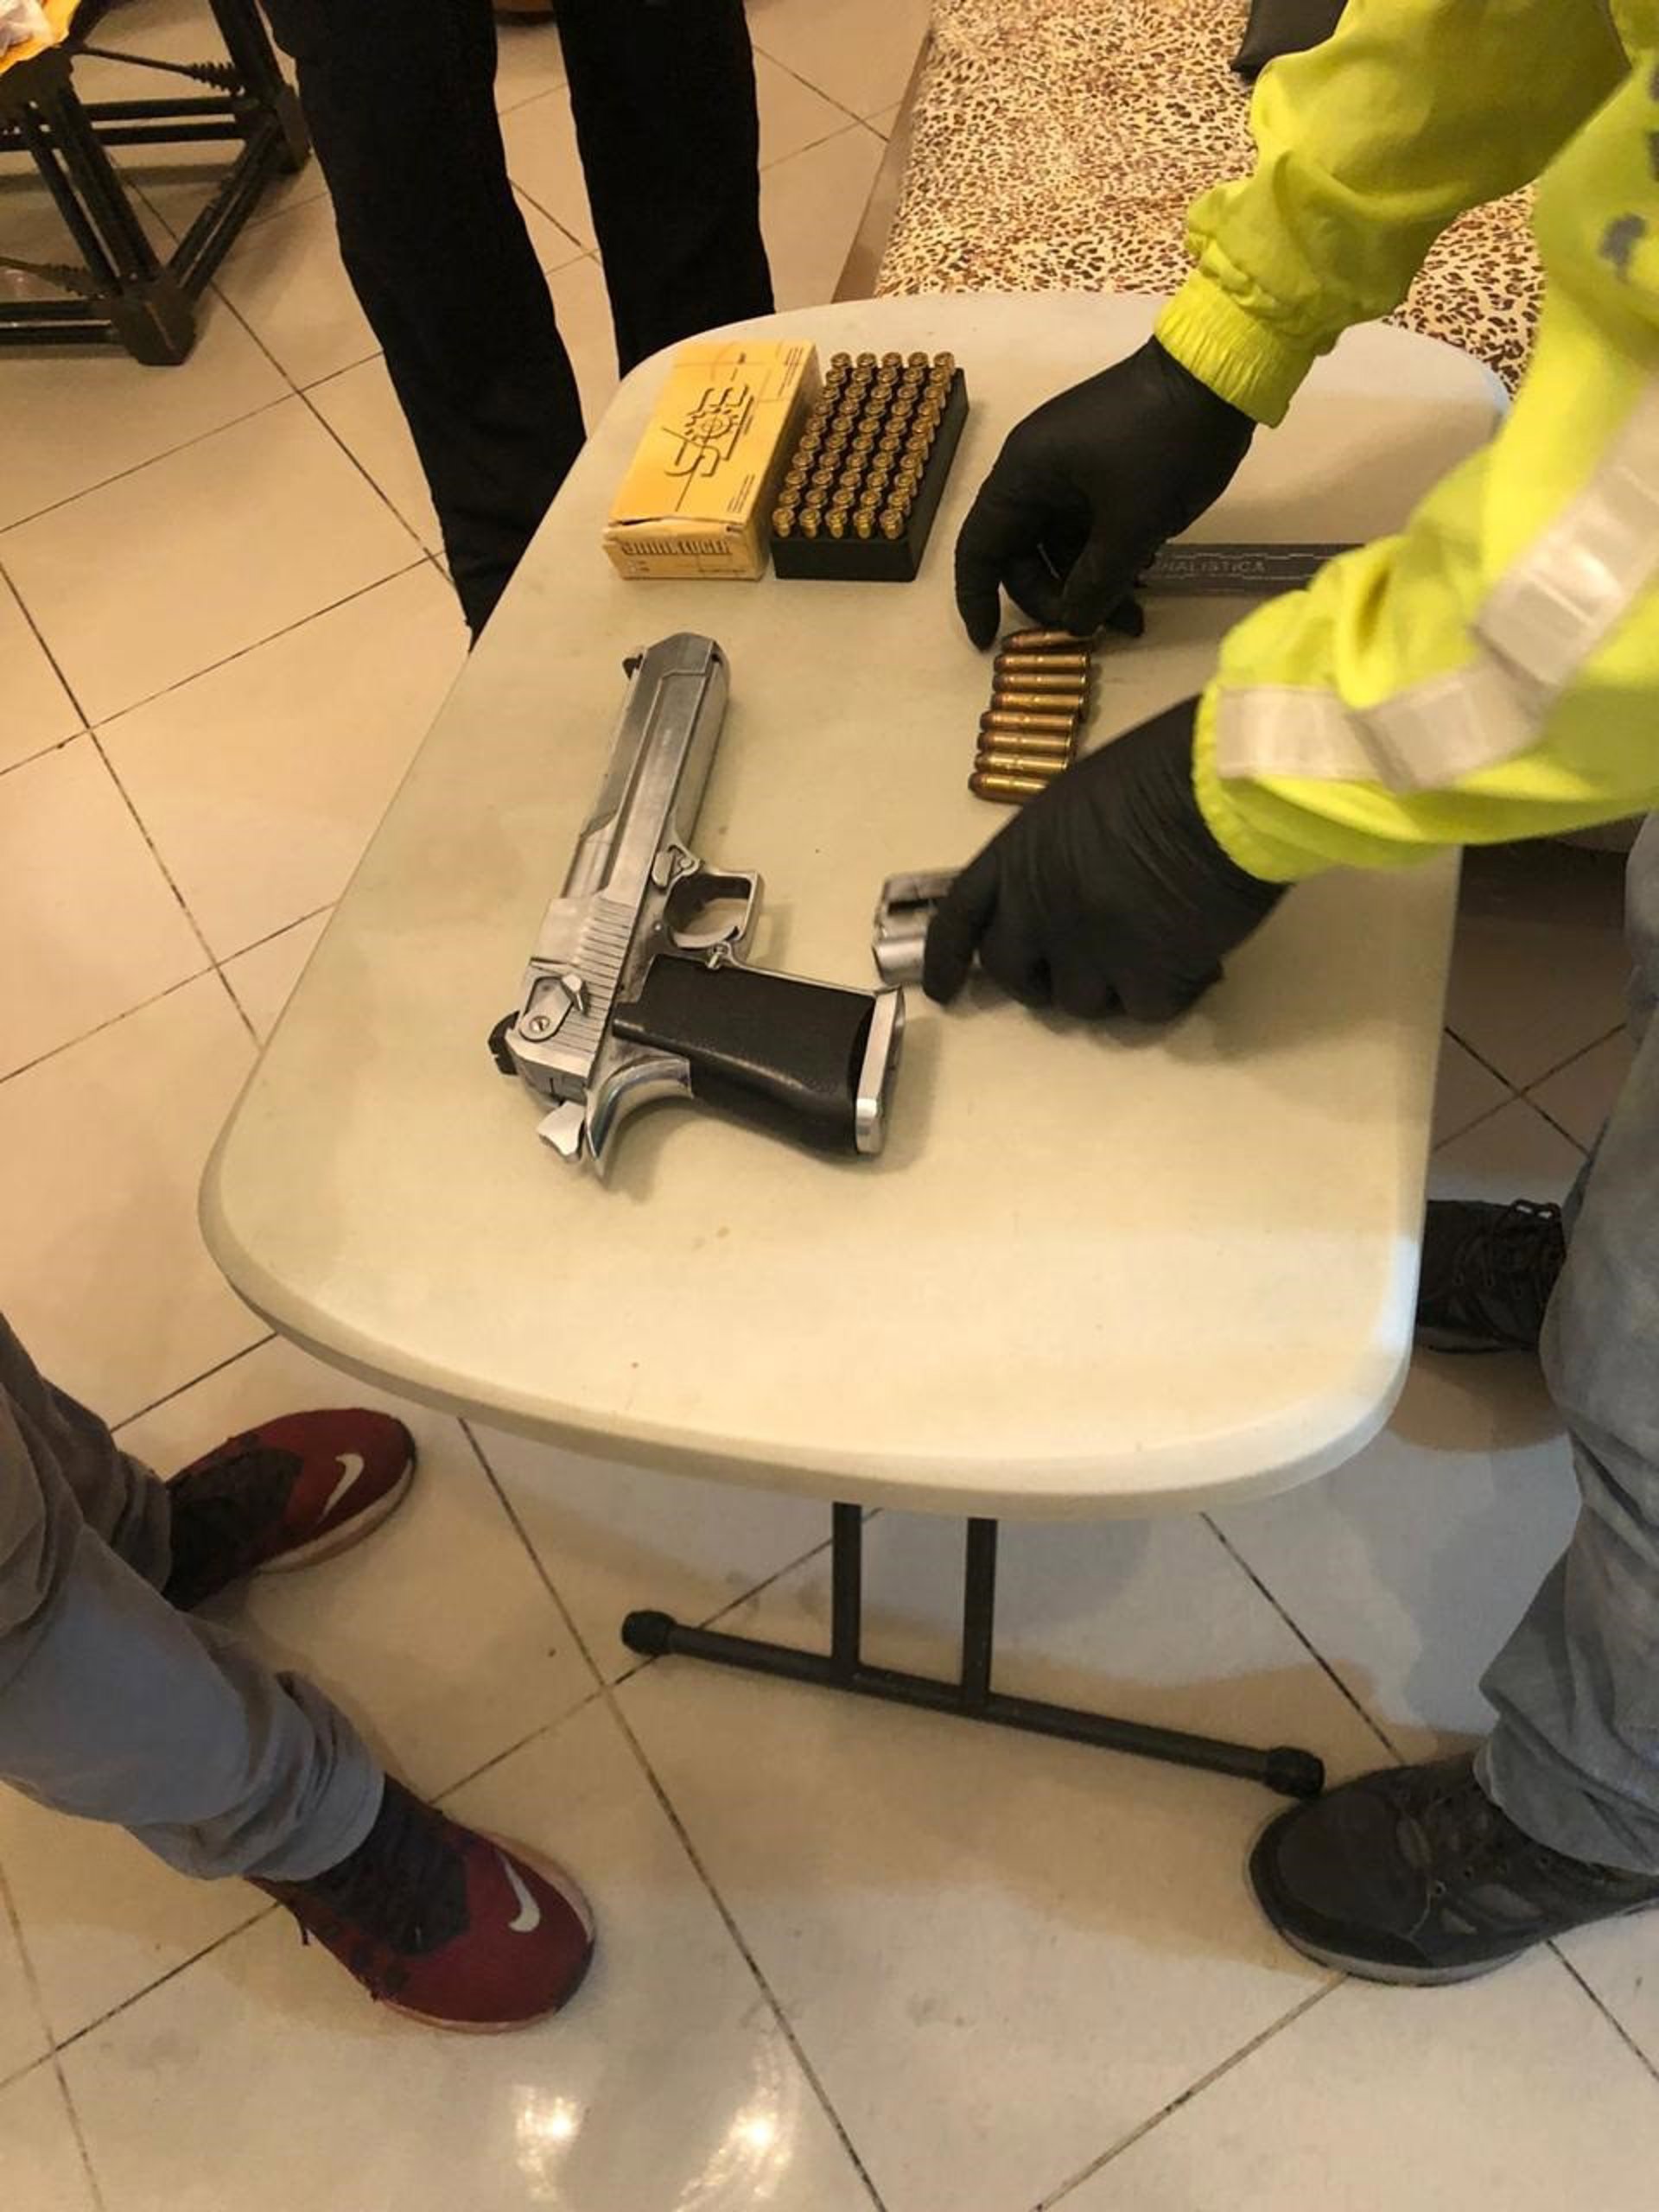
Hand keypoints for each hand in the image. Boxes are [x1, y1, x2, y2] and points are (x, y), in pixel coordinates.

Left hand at [923, 699, 1283, 1021]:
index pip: (961, 916)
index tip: (945, 990)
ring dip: (1109, 989)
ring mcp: (1090, 947)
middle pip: (1013, 974)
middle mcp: (1040, 907)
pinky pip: (1144, 1011)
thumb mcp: (1082, 797)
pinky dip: (1168, 995)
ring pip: (1079, 1003)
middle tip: (1074, 974)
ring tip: (1150, 956)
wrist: (1227, 787)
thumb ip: (1057, 852)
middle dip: (1036, 982)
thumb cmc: (1166, 768)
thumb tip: (1068, 889)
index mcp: (1020, 854)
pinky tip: (1193, 966)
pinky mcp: (1147, 975)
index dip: (947, 957)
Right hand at [953, 340, 1254, 647]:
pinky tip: (1141, 580)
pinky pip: (1091, 529)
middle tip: (1094, 631)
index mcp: (1024, 474)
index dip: (978, 599)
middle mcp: (1037, 473)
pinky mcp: (1105, 472)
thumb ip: (1096, 584)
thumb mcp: (1132, 526)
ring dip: (1090, 587)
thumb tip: (1074, 627)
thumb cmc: (1164, 444)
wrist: (1219, 375)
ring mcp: (1072, 471)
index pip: (979, 548)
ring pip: (1063, 548)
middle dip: (1054, 600)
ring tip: (1133, 617)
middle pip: (1023, 556)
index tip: (990, 643)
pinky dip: (1109, 561)